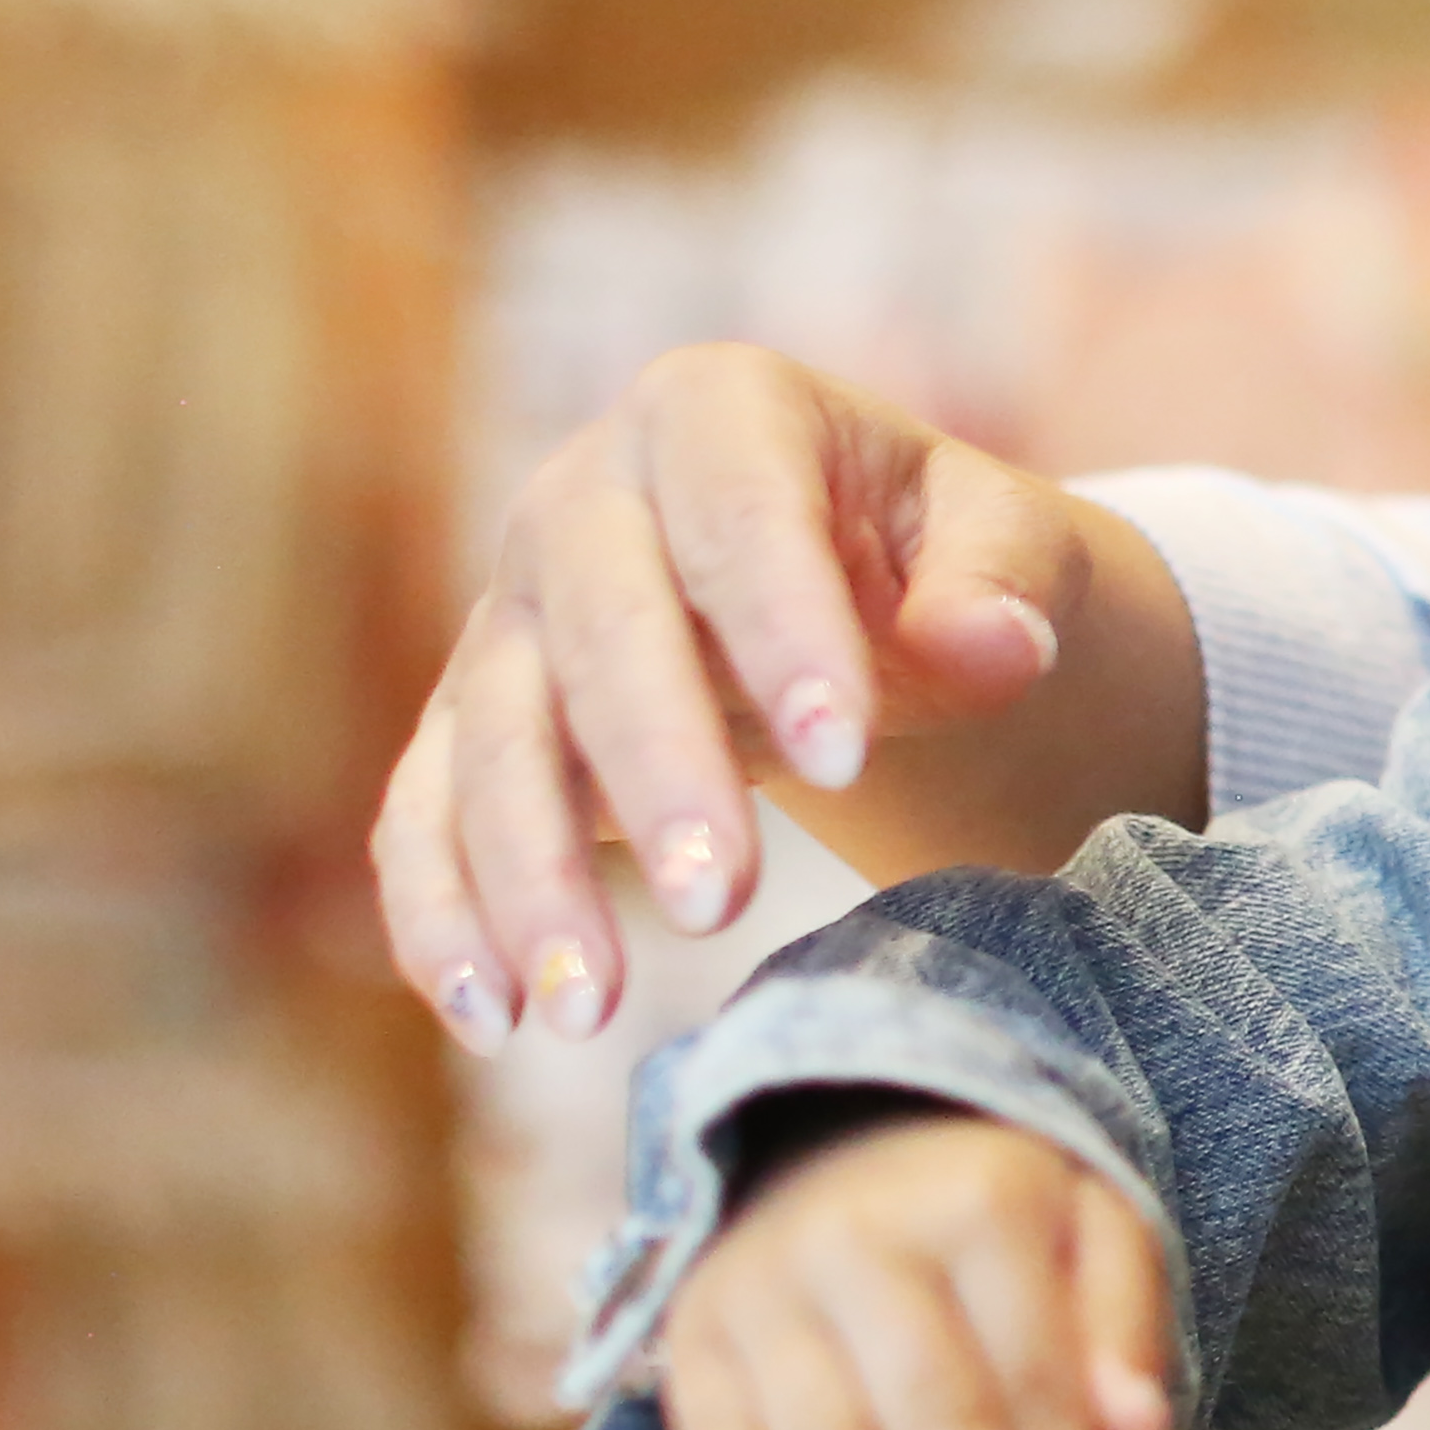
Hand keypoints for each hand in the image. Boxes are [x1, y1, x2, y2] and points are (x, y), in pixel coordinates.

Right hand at [368, 343, 1197, 1053]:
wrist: (826, 580)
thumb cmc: (920, 550)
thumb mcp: (995, 533)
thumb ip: (1005, 579)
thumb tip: (1000, 647)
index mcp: (715, 412)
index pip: (738, 515)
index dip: (781, 632)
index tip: (842, 761)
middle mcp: (579, 498)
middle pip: (599, 634)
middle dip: (656, 773)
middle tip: (724, 904)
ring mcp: (508, 613)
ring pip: (494, 742)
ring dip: (530, 876)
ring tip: (593, 1007)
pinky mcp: (466, 723)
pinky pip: (423, 816)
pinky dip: (442, 915)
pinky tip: (492, 1016)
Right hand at [655, 1113, 1176, 1429]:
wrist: (844, 1135)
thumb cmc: (991, 1211)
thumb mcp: (1090, 1220)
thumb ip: (1123, 1319)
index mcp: (979, 1202)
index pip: (1031, 1374)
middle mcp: (863, 1233)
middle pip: (932, 1411)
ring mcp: (766, 1278)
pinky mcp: (695, 1322)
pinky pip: (715, 1426)